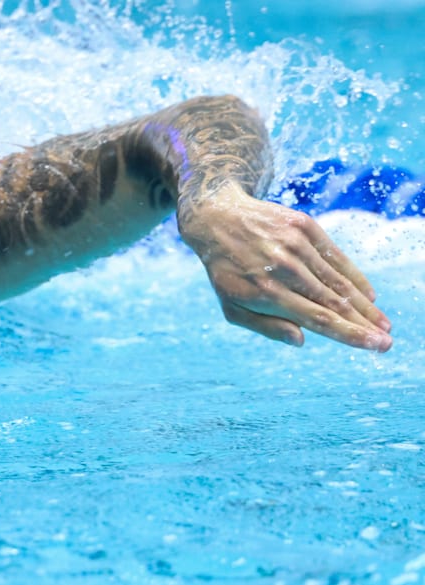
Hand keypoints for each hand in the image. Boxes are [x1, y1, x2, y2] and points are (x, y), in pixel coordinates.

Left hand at [178, 182, 392, 351]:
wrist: (217, 218)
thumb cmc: (224, 271)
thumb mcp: (232, 306)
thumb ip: (266, 326)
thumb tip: (302, 339)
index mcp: (266, 292)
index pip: (319, 318)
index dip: (351, 334)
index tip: (376, 346)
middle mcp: (284, 268)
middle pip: (334, 302)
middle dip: (364, 324)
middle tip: (387, 341)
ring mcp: (295, 245)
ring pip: (339, 280)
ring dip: (365, 304)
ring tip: (383, 323)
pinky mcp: (304, 226)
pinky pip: (336, 256)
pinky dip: (354, 276)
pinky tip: (368, 295)